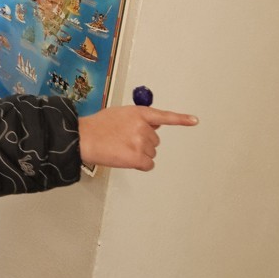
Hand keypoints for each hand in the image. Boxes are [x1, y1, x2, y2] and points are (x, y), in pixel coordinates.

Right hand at [77, 105, 197, 170]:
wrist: (84, 138)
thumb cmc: (98, 126)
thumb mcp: (119, 114)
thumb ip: (137, 118)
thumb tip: (151, 126)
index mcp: (139, 113)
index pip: (164, 116)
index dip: (181, 119)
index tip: (194, 120)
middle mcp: (144, 127)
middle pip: (155, 140)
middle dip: (142, 141)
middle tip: (123, 140)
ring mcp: (142, 143)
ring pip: (151, 153)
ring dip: (139, 153)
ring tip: (120, 147)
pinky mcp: (138, 158)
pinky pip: (148, 165)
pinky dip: (139, 164)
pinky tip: (124, 158)